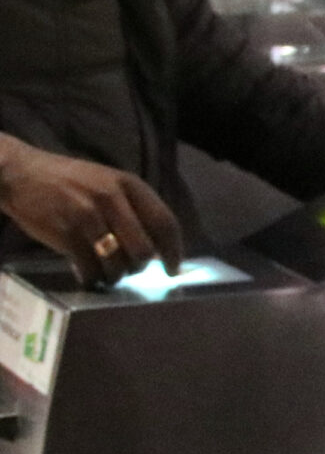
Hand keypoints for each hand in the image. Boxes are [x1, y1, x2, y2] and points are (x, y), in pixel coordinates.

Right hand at [0, 136, 183, 288]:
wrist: (23, 175)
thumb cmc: (72, 183)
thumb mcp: (109, 184)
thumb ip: (134, 209)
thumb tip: (159, 249)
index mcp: (130, 184)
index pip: (165, 223)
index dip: (174, 252)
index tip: (173, 271)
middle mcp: (113, 198)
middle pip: (144, 249)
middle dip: (140, 267)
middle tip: (131, 270)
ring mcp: (88, 215)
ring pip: (118, 263)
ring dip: (116, 276)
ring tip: (107, 274)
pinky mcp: (66, 232)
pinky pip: (90, 268)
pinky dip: (92, 279)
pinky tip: (89, 276)